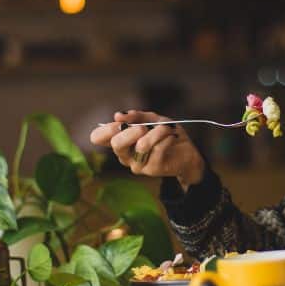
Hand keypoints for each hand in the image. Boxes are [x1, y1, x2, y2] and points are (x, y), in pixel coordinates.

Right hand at [89, 110, 204, 190]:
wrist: (187, 152)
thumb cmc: (166, 135)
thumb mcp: (152, 119)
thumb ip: (136, 116)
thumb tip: (118, 115)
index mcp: (120, 141)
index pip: (97, 137)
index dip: (105, 129)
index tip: (120, 122)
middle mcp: (124, 155)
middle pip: (116, 143)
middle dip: (131, 131)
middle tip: (144, 127)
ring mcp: (137, 164)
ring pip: (142, 145)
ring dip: (157, 132)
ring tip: (166, 128)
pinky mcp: (152, 169)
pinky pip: (158, 149)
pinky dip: (167, 138)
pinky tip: (172, 137)